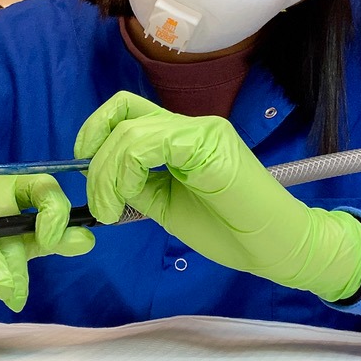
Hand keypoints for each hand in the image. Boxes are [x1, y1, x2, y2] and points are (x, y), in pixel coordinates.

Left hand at [74, 92, 360, 301]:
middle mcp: (192, 124)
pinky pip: (153, 142)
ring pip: (131, 131)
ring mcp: (202, 131)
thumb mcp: (166, 204)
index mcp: (181, 136)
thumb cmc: (229, 230)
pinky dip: (127, 169)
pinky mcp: (210, 143)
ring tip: (110, 209)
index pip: (126, 112)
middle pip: (122, 115)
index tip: (85, 169)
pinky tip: (127, 198)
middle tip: (98, 205)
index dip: (95, 132)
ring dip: (106, 172)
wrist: (276, 248)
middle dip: (96, 160)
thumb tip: (102, 179)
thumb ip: (138, 185)